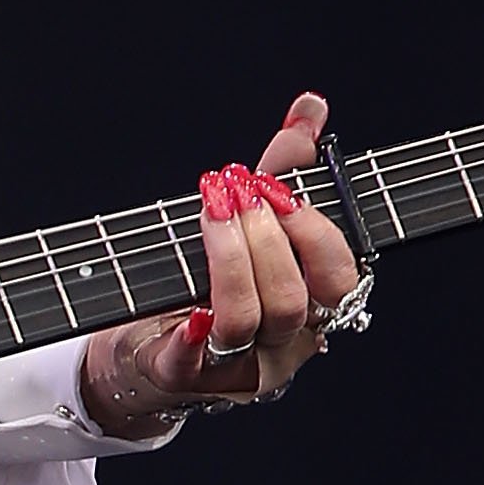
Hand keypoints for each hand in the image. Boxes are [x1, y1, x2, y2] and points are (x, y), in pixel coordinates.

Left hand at [80, 92, 366, 430]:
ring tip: (210, 208)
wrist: (144, 344)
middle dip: (267, 237)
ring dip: (230, 257)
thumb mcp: (247, 222)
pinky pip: (193, 359)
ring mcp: (235, 366)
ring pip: (248, 320)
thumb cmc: (208, 279)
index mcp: (310, 307)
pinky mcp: (183, 377)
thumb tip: (309, 108)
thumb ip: (282, 170)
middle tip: (236, 190)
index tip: (279, 189)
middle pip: (295, 300)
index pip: (339, 278)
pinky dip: (193, 333)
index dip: (316, 232)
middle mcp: (282, 344)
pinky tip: (190, 309)